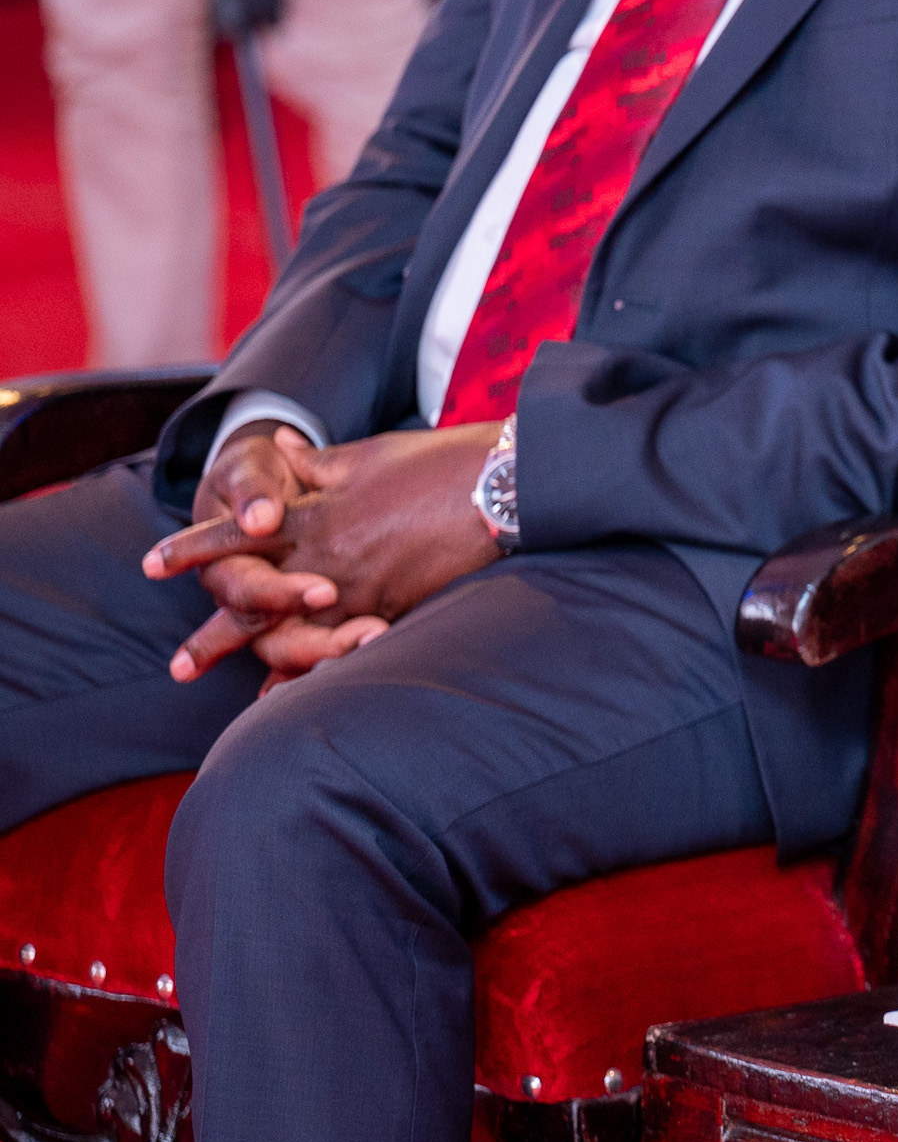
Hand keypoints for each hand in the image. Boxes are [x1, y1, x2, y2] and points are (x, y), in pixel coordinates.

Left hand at [149, 424, 503, 680]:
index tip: (150, 566)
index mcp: (317, 515)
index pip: (236, 537)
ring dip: (265, 664)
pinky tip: (308, 692)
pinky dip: (324, 672)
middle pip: (256, 605)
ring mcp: (364, 591)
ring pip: (298, 636)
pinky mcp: (401, 607)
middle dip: (214, 637)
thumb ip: (316, 462)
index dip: (192, 551)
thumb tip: (276, 447)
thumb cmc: (440, 462)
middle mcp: (330, 560)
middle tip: (178, 668)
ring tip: (242, 694)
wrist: (504, 484)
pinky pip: (350, 648)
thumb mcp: (369, 454)